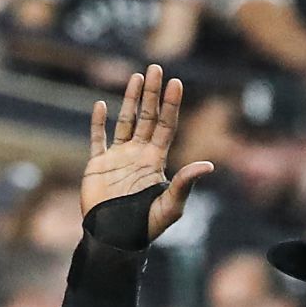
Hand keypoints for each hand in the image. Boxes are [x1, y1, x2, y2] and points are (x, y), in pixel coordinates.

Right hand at [83, 63, 213, 244]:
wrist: (114, 239)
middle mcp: (138, 155)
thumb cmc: (145, 227)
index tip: (176, 83)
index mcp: (156, 161)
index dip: (171, 105)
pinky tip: (100, 105)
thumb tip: (208, 165)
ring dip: (130, 99)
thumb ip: (185, 184)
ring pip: (125, 121)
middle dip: (152, 93)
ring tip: (136, 76)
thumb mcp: (169, 206)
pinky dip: (97, 123)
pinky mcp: (97, 165)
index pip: (165, 126)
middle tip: (156, 68)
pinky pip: (97, 139)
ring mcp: (118, 158)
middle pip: (147, 117)